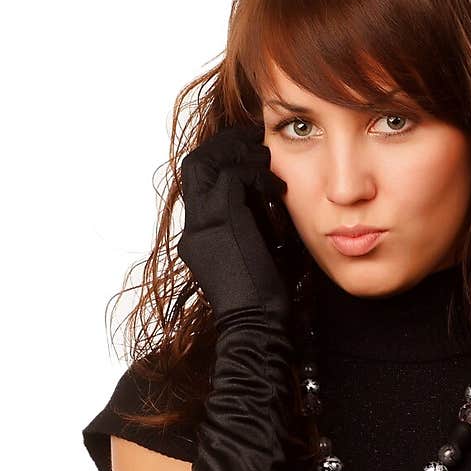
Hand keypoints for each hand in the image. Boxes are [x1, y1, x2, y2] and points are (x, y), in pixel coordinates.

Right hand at [177, 125, 291, 324]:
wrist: (256, 328)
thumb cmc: (264, 303)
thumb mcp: (254, 256)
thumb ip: (252, 227)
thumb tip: (270, 200)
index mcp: (199, 237)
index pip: (199, 182)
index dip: (222, 160)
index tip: (249, 154)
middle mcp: (194, 228)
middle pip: (195, 165)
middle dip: (225, 146)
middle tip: (255, 141)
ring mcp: (203, 226)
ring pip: (206, 163)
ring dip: (237, 153)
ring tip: (265, 157)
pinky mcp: (222, 225)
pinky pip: (232, 178)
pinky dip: (254, 173)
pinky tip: (275, 186)